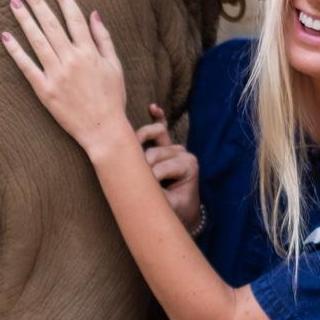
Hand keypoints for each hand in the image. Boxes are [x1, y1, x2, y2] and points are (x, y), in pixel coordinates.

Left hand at [2, 0, 129, 158]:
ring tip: (14, 3)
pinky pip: (27, 67)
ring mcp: (57, 74)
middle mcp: (72, 59)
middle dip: (37, 2)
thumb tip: (94, 14)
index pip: (74, 17)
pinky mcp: (45, 90)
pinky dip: (15, 51)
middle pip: (51, 24)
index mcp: (89, 52)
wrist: (103, 129)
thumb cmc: (112, 97)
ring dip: (24, 19)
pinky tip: (5, 36)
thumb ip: (103, 38)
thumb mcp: (115, 65)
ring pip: (37, 40)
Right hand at [136, 105, 202, 233]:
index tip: (142, 192)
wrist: (185, 212)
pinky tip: (153, 107)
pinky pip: (162, 127)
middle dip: (141, 167)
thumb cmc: (176, 211)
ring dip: (139, 146)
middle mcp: (184, 153)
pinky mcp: (167, 145)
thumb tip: (137, 186)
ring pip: (152, 138)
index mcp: (189, 167)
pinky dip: (157, 116)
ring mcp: (175, 147)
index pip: (160, 168)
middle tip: (133, 180)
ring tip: (129, 156)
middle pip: (154, 153)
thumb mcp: (168, 208)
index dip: (148, 180)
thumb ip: (156, 197)